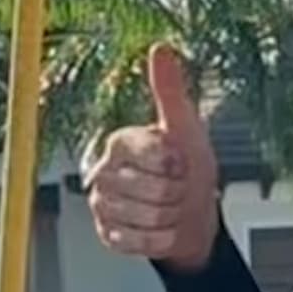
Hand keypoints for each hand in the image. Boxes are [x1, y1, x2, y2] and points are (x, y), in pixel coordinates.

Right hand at [83, 40, 221, 273]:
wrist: (191, 215)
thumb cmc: (189, 168)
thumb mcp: (186, 127)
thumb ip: (170, 91)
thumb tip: (160, 48)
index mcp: (119, 141)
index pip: (151, 155)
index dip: (177, 164)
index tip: (181, 162)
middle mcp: (102, 171)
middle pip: (149, 191)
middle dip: (175, 194)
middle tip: (177, 188)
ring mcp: (101, 205)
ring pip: (143, 219)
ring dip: (168, 218)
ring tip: (169, 208)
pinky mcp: (105, 234)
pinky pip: (134, 243)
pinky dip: (157, 240)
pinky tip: (161, 228)